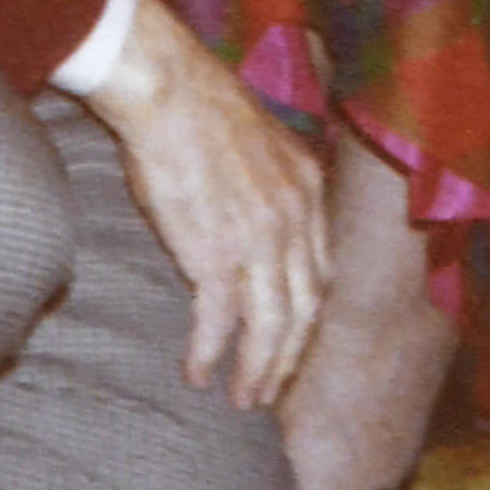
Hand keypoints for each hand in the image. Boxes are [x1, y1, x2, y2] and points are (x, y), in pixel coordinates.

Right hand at [86, 0, 328, 407]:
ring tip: (241, 399)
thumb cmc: (201, 111)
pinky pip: (220, 322)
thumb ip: (274, 186)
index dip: (306, 316)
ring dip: (257, 371)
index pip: (320, 272)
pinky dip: (210, 353)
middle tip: (267, 391)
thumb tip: (261, 220)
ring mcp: (259, 238)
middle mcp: (295, 217)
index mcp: (308, 189)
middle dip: (287, 358)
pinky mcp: (216, 252)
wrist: (170, 89)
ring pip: (272, 326)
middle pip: (305, 309)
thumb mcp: (263, 144)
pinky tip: (196, 372)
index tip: (290, 344)